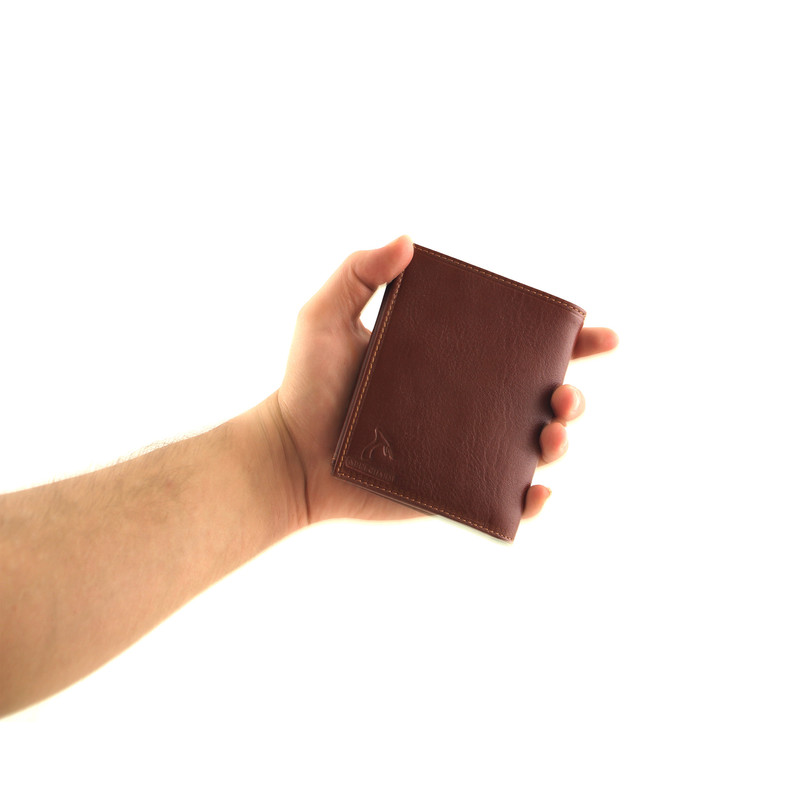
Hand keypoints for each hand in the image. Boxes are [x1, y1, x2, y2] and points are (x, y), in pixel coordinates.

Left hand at [271, 236, 617, 527]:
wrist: (288, 454)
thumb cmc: (306, 386)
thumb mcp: (324, 317)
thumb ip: (357, 273)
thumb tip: (407, 239)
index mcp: (451, 361)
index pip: (518, 347)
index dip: (569, 340)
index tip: (600, 333)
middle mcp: (465, 404)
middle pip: (538, 399)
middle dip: (571, 396)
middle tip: (562, 395)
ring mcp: (462, 449)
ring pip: (531, 449)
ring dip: (559, 443)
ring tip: (550, 436)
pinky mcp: (450, 490)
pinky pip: (502, 499)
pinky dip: (529, 500)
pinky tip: (535, 492)